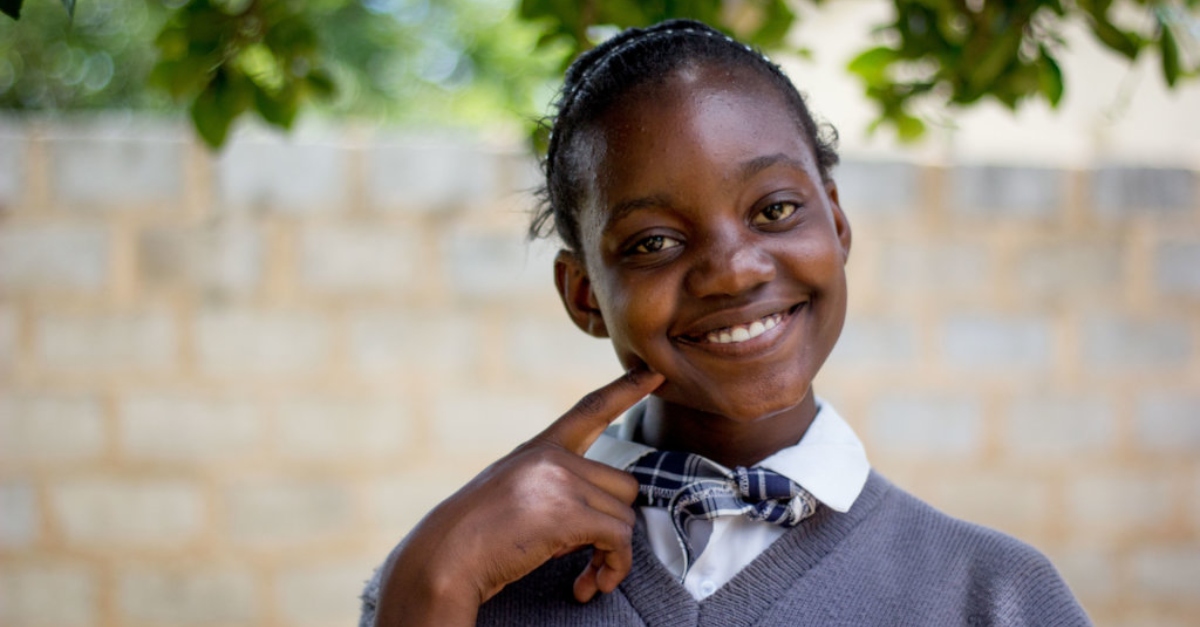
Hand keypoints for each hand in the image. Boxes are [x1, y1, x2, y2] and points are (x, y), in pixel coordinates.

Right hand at [373, 367, 664, 626]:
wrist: (442, 559)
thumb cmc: (471, 540)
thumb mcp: (511, 496)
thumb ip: (553, 491)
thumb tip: (603, 523)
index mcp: (538, 449)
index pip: (591, 409)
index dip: (626, 389)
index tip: (653, 372)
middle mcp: (552, 457)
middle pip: (623, 486)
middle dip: (613, 526)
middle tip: (592, 561)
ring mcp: (560, 481)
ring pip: (624, 517)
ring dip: (613, 555)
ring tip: (587, 578)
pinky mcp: (567, 513)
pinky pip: (618, 540)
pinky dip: (612, 569)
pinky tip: (586, 586)